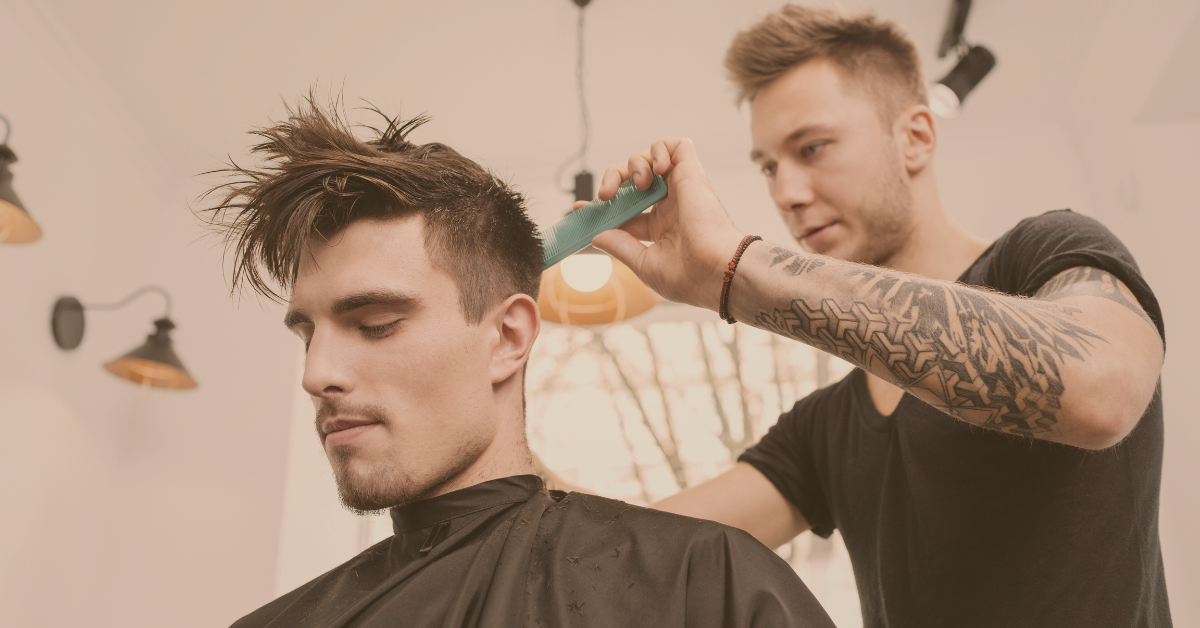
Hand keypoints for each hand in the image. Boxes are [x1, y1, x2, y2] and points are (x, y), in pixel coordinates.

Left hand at [584, 138, 744, 310]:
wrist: (714, 272)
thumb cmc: (687, 277)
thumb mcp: (643, 263)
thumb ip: (619, 245)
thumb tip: (596, 234)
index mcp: (660, 227)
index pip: (625, 208)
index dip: (602, 205)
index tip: (579, 207)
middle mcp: (670, 205)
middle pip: (632, 179)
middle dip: (613, 178)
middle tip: (605, 195)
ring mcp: (681, 189)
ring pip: (650, 158)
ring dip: (634, 164)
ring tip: (639, 183)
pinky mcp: (693, 173)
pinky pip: (677, 145)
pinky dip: (660, 149)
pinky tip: (657, 170)